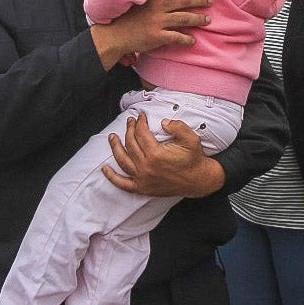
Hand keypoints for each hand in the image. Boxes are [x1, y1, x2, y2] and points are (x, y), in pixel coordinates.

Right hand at [90, 0, 211, 69]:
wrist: (115, 34)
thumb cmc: (129, 17)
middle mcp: (157, 6)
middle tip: (210, 1)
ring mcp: (157, 21)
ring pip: (184, 17)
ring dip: (198, 18)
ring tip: (208, 20)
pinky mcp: (156, 36)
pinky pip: (176, 37)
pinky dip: (186, 39)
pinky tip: (192, 41)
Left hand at [102, 113, 224, 197]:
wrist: (198, 180)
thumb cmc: (194, 159)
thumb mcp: (191, 139)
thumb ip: (177, 127)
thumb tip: (163, 122)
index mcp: (156, 154)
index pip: (141, 133)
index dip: (139, 122)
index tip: (140, 117)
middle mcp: (146, 167)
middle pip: (130, 144)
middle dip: (129, 129)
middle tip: (130, 122)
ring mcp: (143, 179)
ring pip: (122, 160)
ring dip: (115, 147)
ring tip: (112, 137)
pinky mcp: (142, 188)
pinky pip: (122, 183)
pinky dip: (112, 177)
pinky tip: (105, 169)